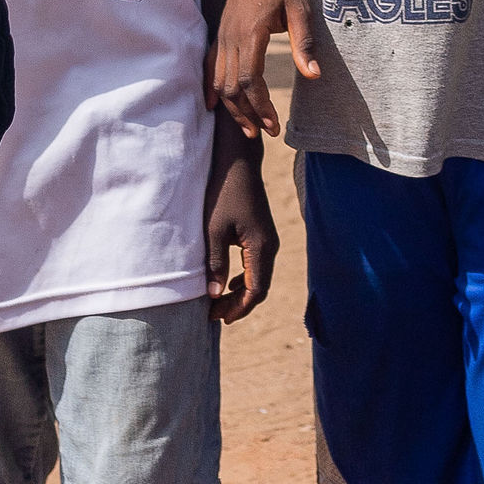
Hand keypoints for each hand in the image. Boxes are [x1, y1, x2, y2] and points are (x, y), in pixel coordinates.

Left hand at [204, 144, 278, 321]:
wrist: (238, 164)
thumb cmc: (223, 194)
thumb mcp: (213, 231)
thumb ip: (215, 264)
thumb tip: (215, 295)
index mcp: (260, 248)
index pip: (255, 291)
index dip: (237, 309)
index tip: (217, 318)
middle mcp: (270, 246)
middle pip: (259, 288)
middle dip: (238, 305)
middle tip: (214, 315)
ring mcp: (269, 240)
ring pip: (259, 278)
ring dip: (241, 293)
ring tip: (218, 303)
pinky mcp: (263, 235)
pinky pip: (258, 266)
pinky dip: (245, 279)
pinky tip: (229, 282)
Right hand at [213, 0, 318, 137]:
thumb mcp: (301, 6)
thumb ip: (305, 42)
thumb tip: (314, 76)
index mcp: (250, 33)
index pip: (250, 82)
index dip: (261, 108)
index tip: (274, 125)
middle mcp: (231, 37)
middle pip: (232, 87)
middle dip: (247, 115)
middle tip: (265, 133)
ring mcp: (222, 34)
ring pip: (219, 80)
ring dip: (232, 107)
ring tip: (247, 127)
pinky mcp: (220, 30)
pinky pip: (209, 64)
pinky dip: (211, 87)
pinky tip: (215, 104)